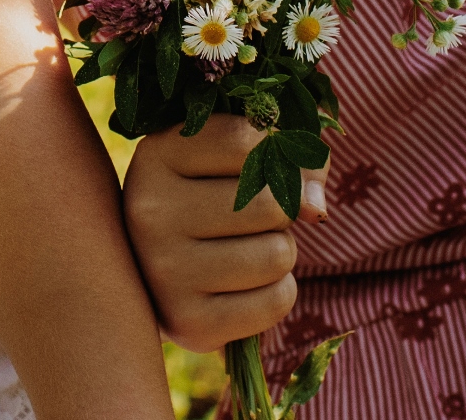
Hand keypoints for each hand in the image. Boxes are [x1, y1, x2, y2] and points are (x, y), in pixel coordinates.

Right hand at [125, 119, 327, 348]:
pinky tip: (244, 284)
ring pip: (278, 254)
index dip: (273, 151)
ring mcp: (164, 272)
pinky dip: (277, 291)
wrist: (155, 272)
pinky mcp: (189, 322)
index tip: (257, 163)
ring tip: (242, 249)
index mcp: (155, 156)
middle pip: (270, 204)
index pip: (245, 141)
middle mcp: (149, 212)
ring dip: (278, 250)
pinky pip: (278, 301)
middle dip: (279, 211)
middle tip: (248, 217)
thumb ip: (287, 154)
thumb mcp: (233, 156)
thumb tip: (316, 208)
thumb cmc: (208, 196)